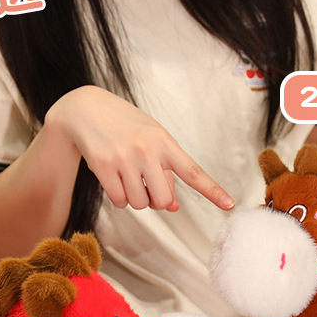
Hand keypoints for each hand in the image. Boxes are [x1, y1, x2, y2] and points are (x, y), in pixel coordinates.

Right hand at [45, 86, 233, 211]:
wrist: (86, 109)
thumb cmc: (125, 127)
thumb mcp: (150, 140)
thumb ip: (165, 171)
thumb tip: (172, 207)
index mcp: (164, 142)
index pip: (192, 171)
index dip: (212, 190)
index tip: (229, 205)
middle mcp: (147, 150)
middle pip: (163, 199)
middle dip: (155, 200)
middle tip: (145, 186)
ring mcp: (124, 158)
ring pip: (139, 203)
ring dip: (134, 199)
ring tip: (126, 177)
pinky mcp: (102, 166)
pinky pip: (119, 201)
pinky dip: (118, 198)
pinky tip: (113, 179)